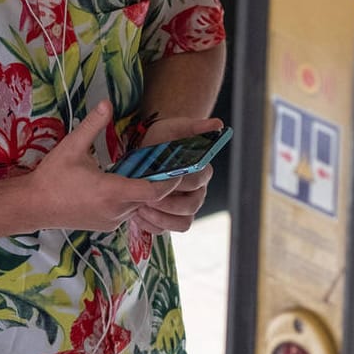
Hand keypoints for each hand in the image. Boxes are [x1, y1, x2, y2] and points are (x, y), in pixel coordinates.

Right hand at [26, 101, 176, 232]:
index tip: (175, 166)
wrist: (32, 206)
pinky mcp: (105, 226)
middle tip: (161, 163)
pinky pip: (126, 213)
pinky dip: (129, 200)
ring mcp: (111, 221)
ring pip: (138, 207)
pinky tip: (120, 185)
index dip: (170, 180)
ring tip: (141, 171)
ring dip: (142, 192)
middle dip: (157, 182)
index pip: (154, 191)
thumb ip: (93, 124)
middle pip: (150, 199)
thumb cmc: (52, 176)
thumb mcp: (72, 146)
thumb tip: (107, 102)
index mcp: (112, 191)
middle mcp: (116, 211)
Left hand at [128, 115, 222, 233]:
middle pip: (191, 206)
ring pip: (183, 222)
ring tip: (139, 208)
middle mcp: (197, 192)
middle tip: (145, 198)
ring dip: (161, 218)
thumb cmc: (163, 138)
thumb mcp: (175, 127)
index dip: (179, 183)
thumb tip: (218, 125)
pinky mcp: (170, 218)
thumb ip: (196, 126)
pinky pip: (166, 229)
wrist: (147, 149)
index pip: (197, 181)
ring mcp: (185, 207)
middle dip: (167, 204)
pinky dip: (152, 225)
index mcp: (202, 172)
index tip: (160, 180)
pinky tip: (136, 215)